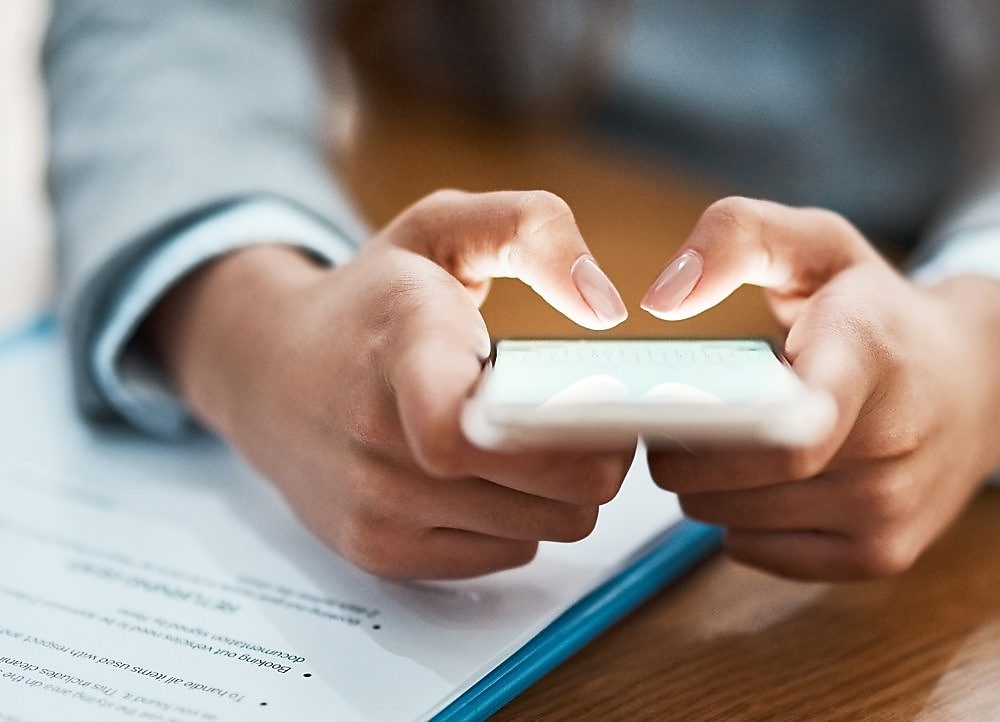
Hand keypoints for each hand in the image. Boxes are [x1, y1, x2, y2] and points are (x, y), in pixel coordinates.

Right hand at [148, 190, 632, 578]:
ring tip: (527, 435)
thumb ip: (533, 228)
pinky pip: (511, 553)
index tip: (582, 396)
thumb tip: (602, 305)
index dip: (543, 432)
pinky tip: (489, 473)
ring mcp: (376, 508)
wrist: (265, 369)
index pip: (456, 430)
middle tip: (580, 407)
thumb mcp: (443, 228)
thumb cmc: (372, 299)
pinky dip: (520, 518)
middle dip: (594, 448)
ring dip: (561, 487)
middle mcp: (380, 438)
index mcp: (403, 345)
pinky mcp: (382, 554)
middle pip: (556, 486)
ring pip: (551, 525)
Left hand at [642, 197, 999, 578]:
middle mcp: (892, 444)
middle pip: (736, 477)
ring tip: (733, 438)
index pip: (797, 426)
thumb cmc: (879, 312)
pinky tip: (764, 479)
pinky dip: (736, 519)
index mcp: (868, 355)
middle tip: (680, 411)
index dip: (727, 431)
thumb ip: (736, 236)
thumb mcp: (817, 244)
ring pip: (730, 518)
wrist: (980, 382)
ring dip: (705, 484)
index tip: (673, 406)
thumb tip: (663, 299)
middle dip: (680, 447)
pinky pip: (753, 551)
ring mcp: (890, 510)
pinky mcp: (881, 557)